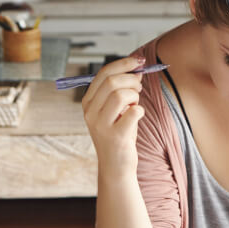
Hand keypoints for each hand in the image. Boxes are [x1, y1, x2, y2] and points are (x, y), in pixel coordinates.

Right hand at [82, 56, 145, 178]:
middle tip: (140, 87)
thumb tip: (136, 70)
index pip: (103, 73)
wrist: (116, 166)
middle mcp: (90, 112)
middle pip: (112, 81)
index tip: (139, 61)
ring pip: (121, 95)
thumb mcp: (116, 110)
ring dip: (135, 96)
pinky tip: (137, 116)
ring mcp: (101, 125)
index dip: (123, 64)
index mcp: (88, 102)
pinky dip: (140, 110)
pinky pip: (133, 113)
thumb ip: (121, 91)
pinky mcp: (115, 137)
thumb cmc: (119, 135)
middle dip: (132, 80)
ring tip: (136, 104)